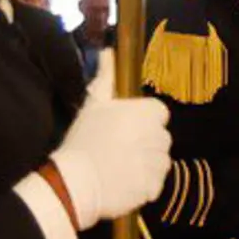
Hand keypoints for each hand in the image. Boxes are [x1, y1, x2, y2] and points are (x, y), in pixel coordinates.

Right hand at [46, 53, 171, 223]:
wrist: (77, 180)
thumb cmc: (84, 138)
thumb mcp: (94, 104)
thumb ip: (106, 78)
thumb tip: (109, 52)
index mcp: (150, 114)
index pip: (158, 112)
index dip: (142, 119)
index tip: (125, 126)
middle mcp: (161, 136)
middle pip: (159, 136)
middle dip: (144, 140)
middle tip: (117, 147)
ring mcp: (160, 164)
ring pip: (159, 160)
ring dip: (145, 162)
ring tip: (118, 165)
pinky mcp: (156, 187)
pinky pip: (155, 182)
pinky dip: (142, 183)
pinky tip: (122, 181)